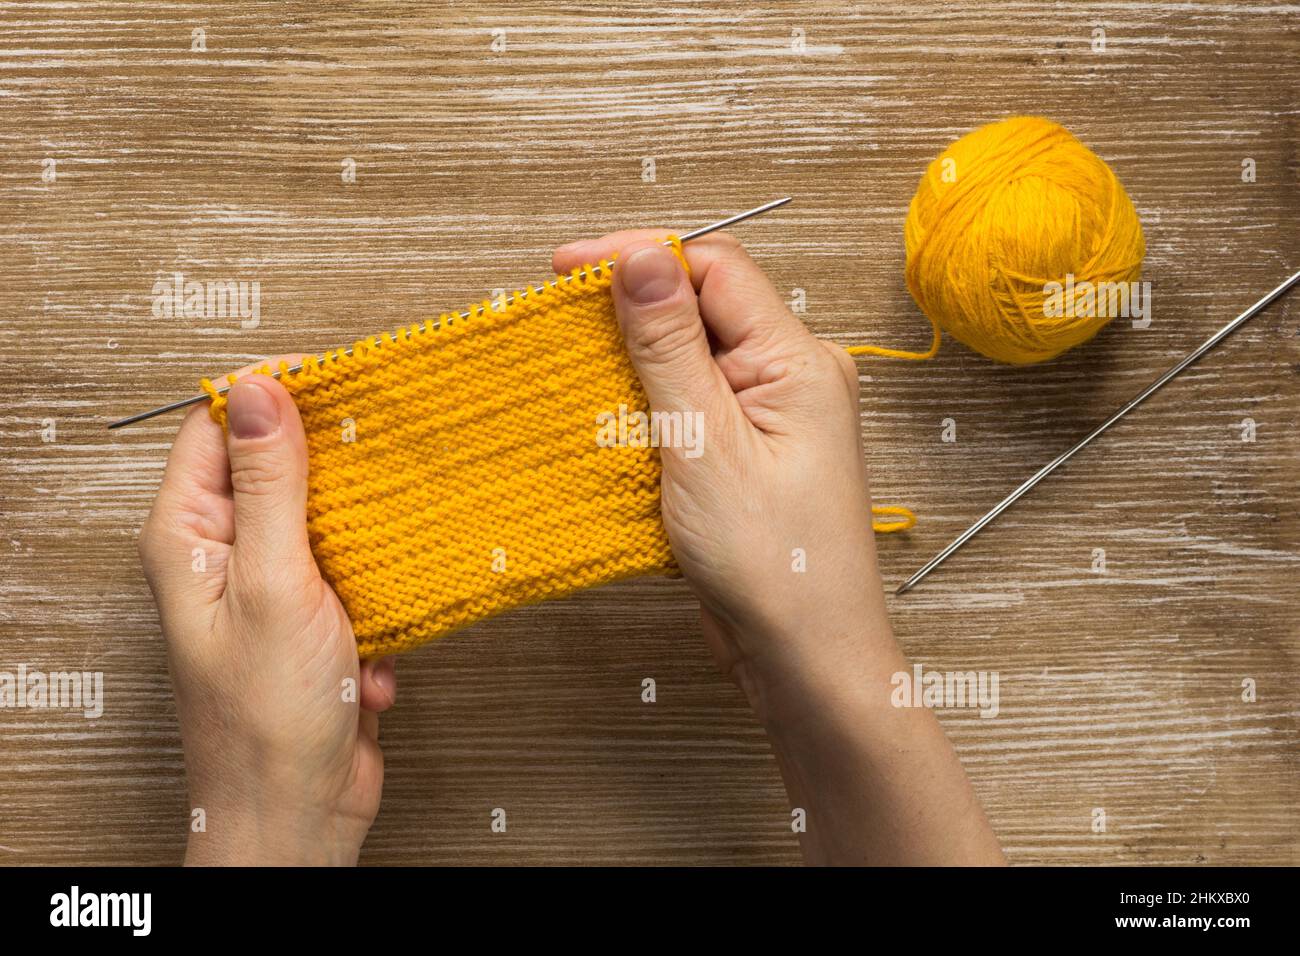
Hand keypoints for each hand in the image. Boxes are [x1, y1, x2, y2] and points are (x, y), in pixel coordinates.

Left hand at [139, 363, 396, 865]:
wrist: (301, 813)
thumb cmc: (267, 717)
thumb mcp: (274, 583)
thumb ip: (270, 484)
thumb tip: (259, 389)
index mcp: (189, 535)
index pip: (216, 426)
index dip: (272, 394)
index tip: (339, 379)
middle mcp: (225, 553)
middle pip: (278, 466)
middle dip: (337, 464)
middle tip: (388, 453)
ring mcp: (273, 585)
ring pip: (327, 517)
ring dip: (366, 536)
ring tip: (389, 556)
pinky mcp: (317, 617)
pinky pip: (356, 569)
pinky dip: (377, 594)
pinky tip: (377, 640)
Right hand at [554, 233, 1003, 864]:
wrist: (807, 657)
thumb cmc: (773, 563)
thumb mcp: (704, 444)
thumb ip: (670, 346)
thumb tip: (640, 255)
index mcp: (798, 360)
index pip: (714, 269)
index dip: (639, 257)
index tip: (566, 268)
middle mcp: (795, 376)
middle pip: (704, 307)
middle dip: (632, 306)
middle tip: (558, 319)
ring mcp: (776, 416)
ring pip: (695, 356)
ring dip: (635, 358)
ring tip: (573, 367)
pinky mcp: (752, 453)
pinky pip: (697, 403)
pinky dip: (650, 403)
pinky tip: (610, 418)